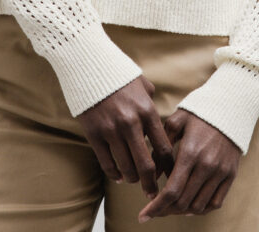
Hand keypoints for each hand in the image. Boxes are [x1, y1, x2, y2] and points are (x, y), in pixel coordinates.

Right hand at [76, 75, 174, 198]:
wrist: (89, 65)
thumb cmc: (119, 75)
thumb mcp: (143, 85)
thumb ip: (152, 104)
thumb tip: (157, 122)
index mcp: (147, 110)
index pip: (163, 147)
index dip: (168, 167)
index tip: (169, 176)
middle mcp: (131, 123)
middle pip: (146, 165)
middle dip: (151, 184)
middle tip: (153, 192)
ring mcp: (111, 130)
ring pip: (126, 168)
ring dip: (132, 179)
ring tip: (134, 180)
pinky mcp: (94, 134)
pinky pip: (107, 163)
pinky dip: (114, 174)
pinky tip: (118, 175)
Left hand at [137, 108, 240, 221]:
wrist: (231, 107)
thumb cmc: (199, 112)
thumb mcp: (176, 121)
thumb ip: (160, 147)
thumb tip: (152, 174)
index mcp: (190, 153)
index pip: (171, 191)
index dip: (155, 207)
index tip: (143, 216)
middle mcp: (207, 166)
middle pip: (183, 202)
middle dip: (165, 210)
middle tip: (155, 209)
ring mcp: (220, 172)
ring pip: (198, 206)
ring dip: (182, 211)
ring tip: (171, 206)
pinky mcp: (230, 174)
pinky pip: (215, 203)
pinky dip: (201, 209)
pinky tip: (190, 205)